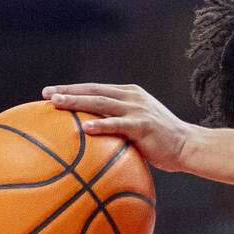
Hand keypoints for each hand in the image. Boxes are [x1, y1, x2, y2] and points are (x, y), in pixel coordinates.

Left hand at [43, 83, 189, 171]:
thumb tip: (90, 137)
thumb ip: (117, 126)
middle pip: (94, 90)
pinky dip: (100, 124)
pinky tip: (84, 127)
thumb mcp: (137, 127)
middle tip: (46, 94)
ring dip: (77, 101)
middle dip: (68, 91)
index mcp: (129, 94)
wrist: (187, 145)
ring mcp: (138, 109)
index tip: (50, 92)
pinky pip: (117, 124)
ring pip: (101, 102)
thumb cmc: (160, 142)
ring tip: (57, 103)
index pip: (95, 88)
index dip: (72, 88)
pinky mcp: (143, 124)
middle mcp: (132, 97)